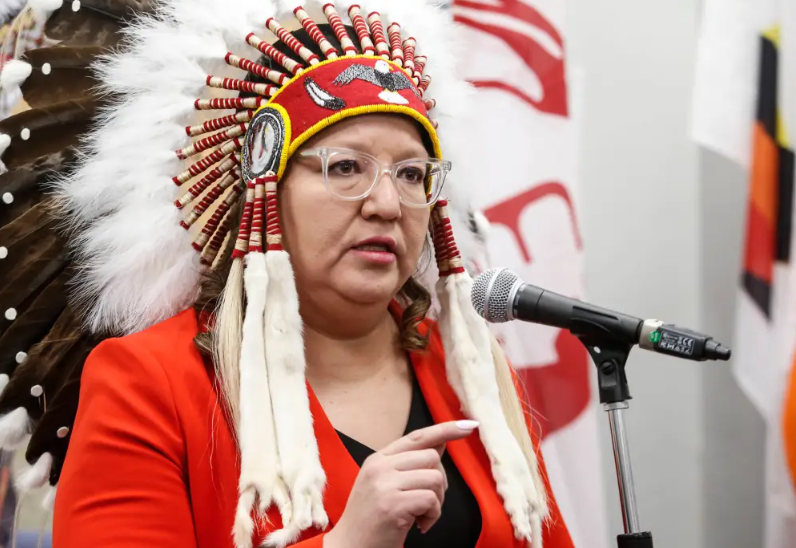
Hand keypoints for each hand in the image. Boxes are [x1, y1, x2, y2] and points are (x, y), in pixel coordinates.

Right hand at [324, 420, 478, 547]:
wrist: (350, 547)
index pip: (418, 436)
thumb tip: (442, 443)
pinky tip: (419, 525)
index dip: (445, 429)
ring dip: (437, 501)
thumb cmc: (372, 520)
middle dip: (439, 482)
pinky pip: (431, 499)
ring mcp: (385, 484)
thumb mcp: (386, 484)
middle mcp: (380, 466)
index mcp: (378, 459)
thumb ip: (411, 464)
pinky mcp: (393, 504)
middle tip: (426, 504)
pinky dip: (433, 515)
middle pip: (432, 457)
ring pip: (436, 477)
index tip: (468, 425)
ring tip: (421, 515)